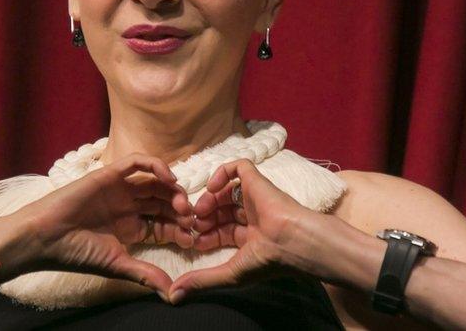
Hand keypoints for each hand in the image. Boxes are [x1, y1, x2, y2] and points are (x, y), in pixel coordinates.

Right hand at [11, 154, 193, 295]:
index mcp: (132, 227)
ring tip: (180, 202)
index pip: (165, 223)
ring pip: (155, 180)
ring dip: (172, 188)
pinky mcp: (110, 174)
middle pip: (164, 200)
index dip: (181, 229)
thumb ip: (145, 273)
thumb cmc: (76, 253)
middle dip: (180, 208)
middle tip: (191, 218)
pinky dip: (156, 165)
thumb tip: (172, 294)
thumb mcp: (117, 264)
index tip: (193, 239)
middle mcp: (128, 206)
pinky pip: (137, 162)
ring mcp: (120, 188)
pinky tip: (169, 179)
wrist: (45, 237)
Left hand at [169, 159, 326, 302]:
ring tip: (201, 210)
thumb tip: (174, 297)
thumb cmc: (266, 261)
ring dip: (209, 199)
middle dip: (204, 217)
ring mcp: (254, 197)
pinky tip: (213, 188)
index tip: (194, 242)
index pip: (221, 232)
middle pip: (220, 211)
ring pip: (225, 191)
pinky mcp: (257, 181)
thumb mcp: (229, 274)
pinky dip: (222, 173)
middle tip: (194, 224)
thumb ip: (201, 281)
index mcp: (249, 237)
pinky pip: (239, 167)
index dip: (205, 235)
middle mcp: (252, 216)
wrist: (291, 241)